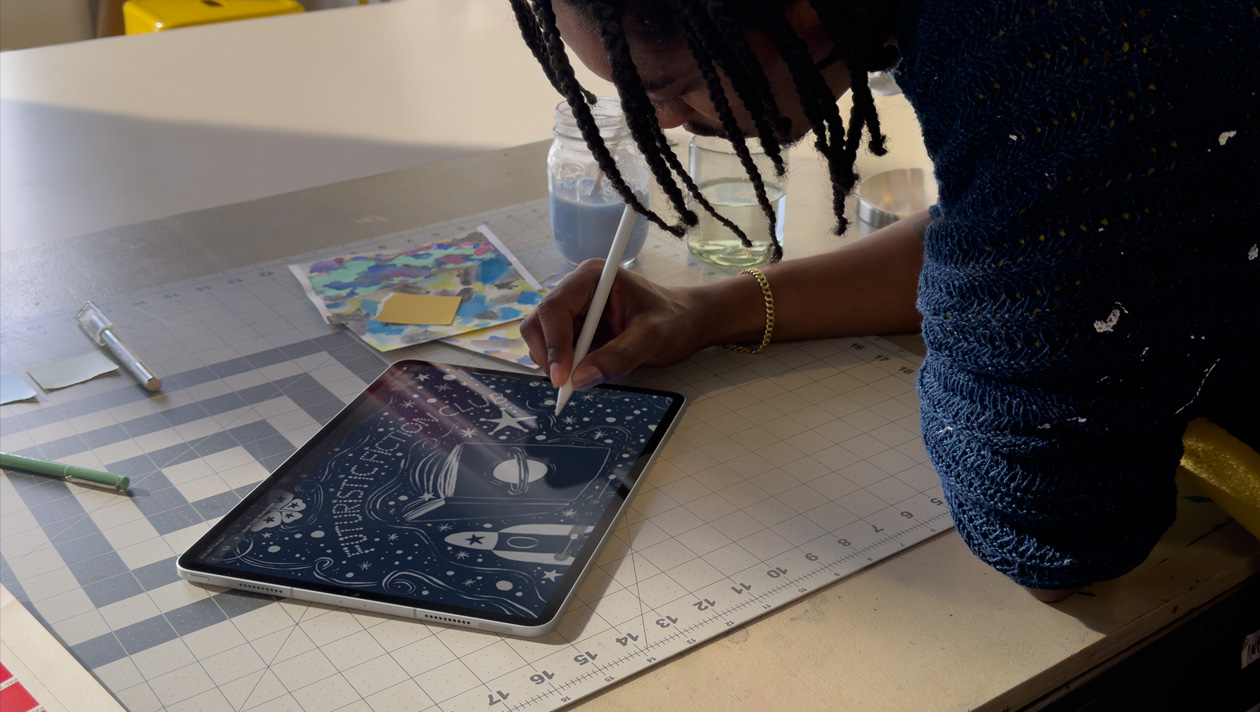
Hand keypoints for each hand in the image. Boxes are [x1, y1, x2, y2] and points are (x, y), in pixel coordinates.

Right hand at [522, 260, 710, 388]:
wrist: (686, 322)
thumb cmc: (674, 319)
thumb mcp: (652, 337)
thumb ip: (618, 356)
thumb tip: (581, 379)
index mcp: (592, 278)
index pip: (555, 308)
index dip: (553, 343)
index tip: (563, 377)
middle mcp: (577, 291)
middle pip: (539, 322)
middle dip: (547, 355)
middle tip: (566, 385)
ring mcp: (575, 311)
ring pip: (542, 339)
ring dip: (553, 363)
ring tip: (579, 380)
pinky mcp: (576, 331)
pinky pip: (556, 351)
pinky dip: (562, 368)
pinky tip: (582, 375)